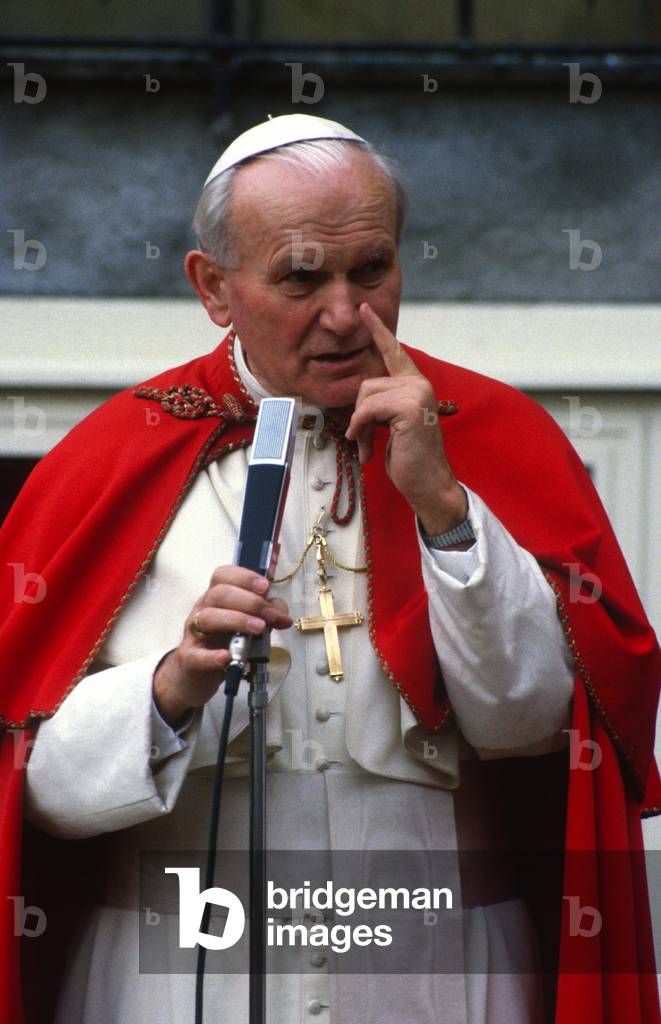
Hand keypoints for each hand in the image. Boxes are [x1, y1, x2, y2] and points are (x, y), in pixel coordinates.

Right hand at [153, 566, 292, 724]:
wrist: (199, 674)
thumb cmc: (224, 643)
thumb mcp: (246, 625)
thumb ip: (265, 615)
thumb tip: (283, 614)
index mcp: (216, 598)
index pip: (223, 575)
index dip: (244, 577)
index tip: (265, 586)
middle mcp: (203, 610)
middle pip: (219, 594)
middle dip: (249, 601)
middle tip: (270, 615)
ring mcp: (194, 633)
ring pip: (208, 617)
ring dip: (237, 620)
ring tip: (258, 629)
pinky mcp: (189, 658)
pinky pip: (196, 654)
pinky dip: (212, 655)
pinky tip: (226, 656)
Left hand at [345, 303, 466, 535]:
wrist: (428, 483)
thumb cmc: (408, 458)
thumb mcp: (391, 424)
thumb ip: (381, 403)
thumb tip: (358, 399)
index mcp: (414, 384)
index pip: (393, 351)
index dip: (377, 329)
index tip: (364, 309)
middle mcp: (418, 383)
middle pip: (366, 383)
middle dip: (358, 415)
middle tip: (363, 440)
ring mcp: (417, 393)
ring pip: (365, 396)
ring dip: (359, 426)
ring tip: (368, 446)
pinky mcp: (410, 407)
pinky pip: (368, 410)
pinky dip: (360, 430)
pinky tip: (367, 448)